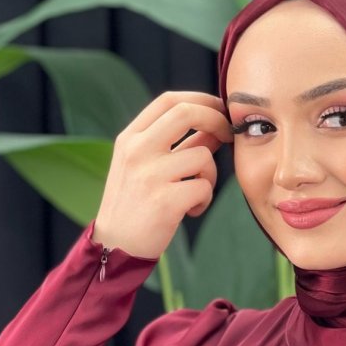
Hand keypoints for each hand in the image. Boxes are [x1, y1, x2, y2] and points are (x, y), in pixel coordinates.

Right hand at [92, 90, 234, 259]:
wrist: (116, 246)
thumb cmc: (136, 205)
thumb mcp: (145, 167)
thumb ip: (176, 145)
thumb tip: (214, 126)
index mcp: (130, 138)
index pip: (169, 100)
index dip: (201, 100)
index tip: (219, 110)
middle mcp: (137, 150)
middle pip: (187, 113)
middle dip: (217, 120)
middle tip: (229, 135)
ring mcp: (150, 174)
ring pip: (203, 156)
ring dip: (210, 175)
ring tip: (195, 194)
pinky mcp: (165, 201)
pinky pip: (204, 187)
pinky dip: (204, 200)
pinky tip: (190, 211)